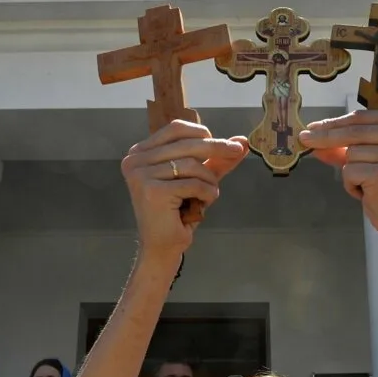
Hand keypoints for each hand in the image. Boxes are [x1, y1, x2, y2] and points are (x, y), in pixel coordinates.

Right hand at [120, 121, 247, 257]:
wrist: (162, 247)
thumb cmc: (178, 213)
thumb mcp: (198, 179)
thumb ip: (217, 160)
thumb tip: (242, 141)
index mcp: (140, 153)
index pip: (175, 129)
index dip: (202, 132)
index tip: (226, 142)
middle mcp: (135, 161)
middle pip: (186, 144)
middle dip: (217, 147)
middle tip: (238, 151)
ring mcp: (142, 175)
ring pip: (192, 165)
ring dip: (210, 181)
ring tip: (208, 195)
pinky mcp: (153, 191)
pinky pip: (193, 183)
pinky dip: (207, 194)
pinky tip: (202, 206)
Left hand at [300, 110, 377, 236]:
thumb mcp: (373, 158)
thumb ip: (346, 146)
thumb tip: (315, 137)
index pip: (363, 118)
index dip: (335, 122)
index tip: (314, 127)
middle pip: (353, 131)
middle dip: (325, 136)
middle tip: (304, 139)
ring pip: (350, 153)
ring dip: (351, 172)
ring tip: (370, 184)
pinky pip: (349, 171)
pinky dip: (351, 184)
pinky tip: (369, 192)